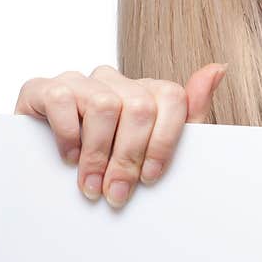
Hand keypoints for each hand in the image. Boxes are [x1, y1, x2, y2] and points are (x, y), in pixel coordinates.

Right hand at [14, 63, 227, 209]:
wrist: (49, 173)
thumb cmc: (110, 161)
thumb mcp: (158, 146)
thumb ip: (192, 112)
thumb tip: (218, 68)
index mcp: (145, 90)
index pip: (172, 98)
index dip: (164, 141)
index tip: (150, 177)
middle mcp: (114, 79)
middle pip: (139, 107)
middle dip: (129, 157)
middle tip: (116, 192)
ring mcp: (80, 81)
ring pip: (104, 105)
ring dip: (97, 154)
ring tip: (90, 184)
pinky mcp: (44, 89)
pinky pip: (62, 99)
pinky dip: (68, 135)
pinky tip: (68, 157)